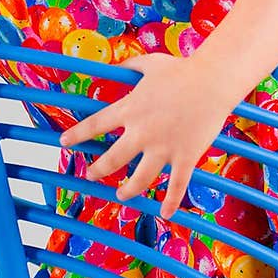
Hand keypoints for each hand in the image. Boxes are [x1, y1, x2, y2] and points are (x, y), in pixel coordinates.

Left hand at [58, 53, 236, 220]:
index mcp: (130, 109)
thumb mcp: (151, 63)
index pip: (95, 125)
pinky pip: (176, 185)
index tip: (65, 142)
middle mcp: (142, 132)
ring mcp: (163, 147)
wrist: (212, 81)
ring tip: (120, 195)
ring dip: (128, 190)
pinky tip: (165, 214)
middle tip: (91, 175)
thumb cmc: (183, 69)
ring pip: (140, 178)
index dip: (77, 134)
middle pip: (112, 159)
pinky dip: (171, 202)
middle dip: (98, 170)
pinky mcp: (185, 157)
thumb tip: (120, 63)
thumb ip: (132, 65)